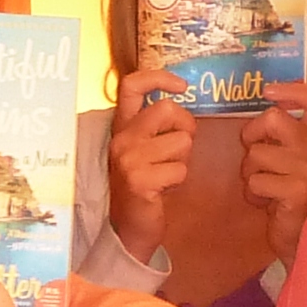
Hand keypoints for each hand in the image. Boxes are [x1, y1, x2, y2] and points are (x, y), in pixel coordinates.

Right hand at [105, 68, 196, 258]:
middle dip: (185, 128)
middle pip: (168, 109)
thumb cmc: (143, 187)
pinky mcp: (139, 180)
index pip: (132, 85)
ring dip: (183, 160)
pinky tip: (164, 190)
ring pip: (181, 142)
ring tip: (167, 174)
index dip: (158, 77)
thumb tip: (181, 101)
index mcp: (122, 127)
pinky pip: (180, 169)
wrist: (128, 229)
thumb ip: (155, 126)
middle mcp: (121, 139)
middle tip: (178, 150)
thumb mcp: (143, 150)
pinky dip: (180, 181)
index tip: (181, 86)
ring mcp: (128, 159)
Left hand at [242, 82, 306, 260]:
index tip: (268, 91)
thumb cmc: (287, 195)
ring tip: (264, 187)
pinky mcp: (298, 192)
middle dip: (252, 135)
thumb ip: (279, 136)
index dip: (292, 89)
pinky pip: (256, 182)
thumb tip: (262, 107)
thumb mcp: (287, 159)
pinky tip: (267, 203)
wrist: (302, 237)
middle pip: (273, 118)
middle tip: (254, 155)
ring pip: (257, 155)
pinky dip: (253, 194)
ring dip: (249, 173)